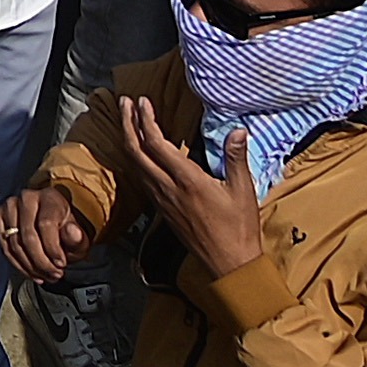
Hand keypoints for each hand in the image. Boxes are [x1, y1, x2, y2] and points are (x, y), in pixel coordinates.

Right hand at [0, 183, 94, 283]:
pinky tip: (31, 272)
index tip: (61, 264)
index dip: (53, 248)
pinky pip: (5, 246)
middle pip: (28, 236)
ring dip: (30, 266)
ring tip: (45, 275)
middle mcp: (27, 198)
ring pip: (15, 244)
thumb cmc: (66, 232)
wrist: (54, 226)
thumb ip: (77, 237)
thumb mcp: (79, 238)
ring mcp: (10, 207)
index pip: (46, 224)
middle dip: (41, 261)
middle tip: (54, 274)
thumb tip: (72, 231)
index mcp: (50, 197)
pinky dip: (17, 264)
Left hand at [111, 96, 266, 276]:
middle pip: (136, 152)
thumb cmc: (239, 228)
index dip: (146, 120)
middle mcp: (168, 189)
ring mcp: (161, 200)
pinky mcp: (161, 210)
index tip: (142, 101)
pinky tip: (139, 153)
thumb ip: (236, 158)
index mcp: (187, 181)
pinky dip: (135, 159)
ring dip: (128, 140)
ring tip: (127, 120)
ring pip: (135, 165)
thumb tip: (237, 129)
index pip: (157, 144)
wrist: (229, 264)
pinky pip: (141, 179)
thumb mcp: (242, 191)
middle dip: (127, 124)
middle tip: (124, 103)